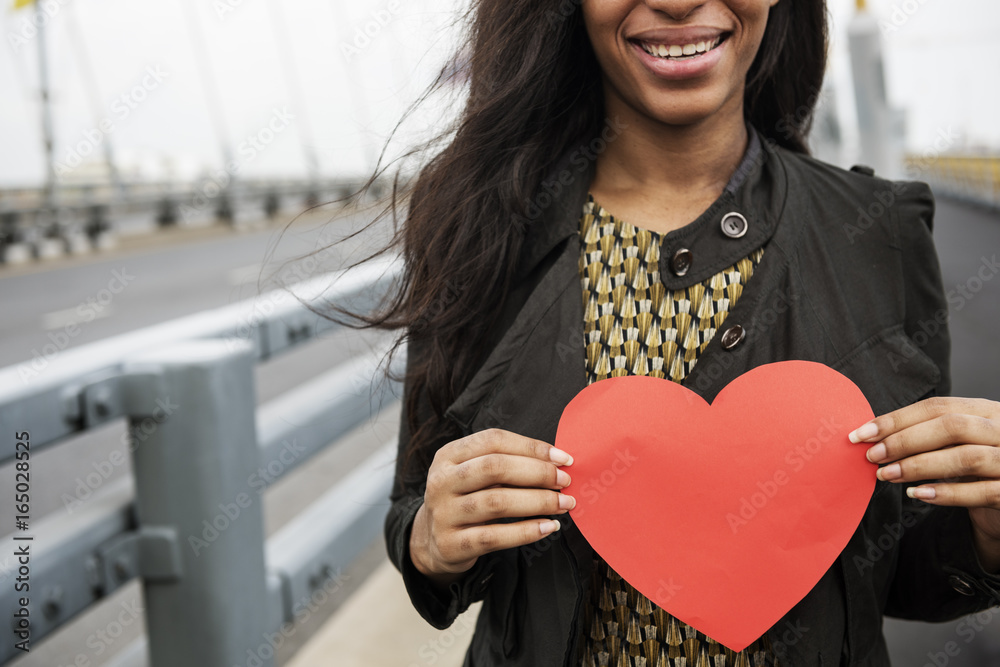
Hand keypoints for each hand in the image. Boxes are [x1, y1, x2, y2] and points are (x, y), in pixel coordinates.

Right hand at [409, 429, 575, 588]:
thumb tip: (555, 461)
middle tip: (564, 481)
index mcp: (449, 455)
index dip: (531, 447)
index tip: (563, 458)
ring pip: (497, 502)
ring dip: (538, 501)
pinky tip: (548, 527)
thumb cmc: (465, 499)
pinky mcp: (451, 544)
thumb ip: (505, 463)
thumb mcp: (473, 473)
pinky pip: (494, 537)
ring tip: (563, 503)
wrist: (433, 542)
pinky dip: (526, 532)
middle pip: (494, 468)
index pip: (494, 441)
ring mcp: (444, 513)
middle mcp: (442, 481)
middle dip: (537, 472)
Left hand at [849, 396, 999, 572]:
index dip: (897, 419)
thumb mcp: (960, 444)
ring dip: (919, 466)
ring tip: (887, 475)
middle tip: (872, 455)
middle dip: (904, 440)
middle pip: (951, 427)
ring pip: (965, 457)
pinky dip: (946, 493)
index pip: (937, 407)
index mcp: (987, 411)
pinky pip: (981, 492)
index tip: (862, 433)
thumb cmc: (981, 469)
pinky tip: (918, 494)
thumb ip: (929, 436)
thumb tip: (875, 437)